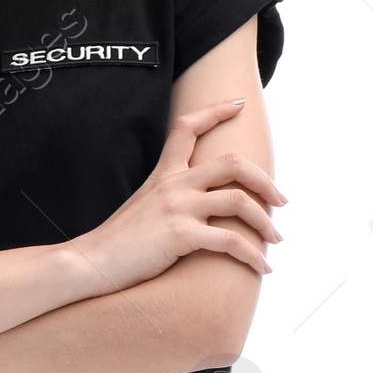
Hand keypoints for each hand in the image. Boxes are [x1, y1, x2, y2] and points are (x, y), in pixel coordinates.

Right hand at [69, 100, 285, 296]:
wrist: (90, 263)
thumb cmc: (117, 243)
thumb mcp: (143, 207)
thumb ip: (168, 198)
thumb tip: (195, 207)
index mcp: (164, 174)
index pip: (188, 127)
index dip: (215, 110)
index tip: (239, 104)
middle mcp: (174, 184)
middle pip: (233, 164)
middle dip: (265, 181)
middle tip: (281, 201)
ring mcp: (177, 208)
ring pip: (239, 201)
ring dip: (265, 222)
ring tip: (276, 239)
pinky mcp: (180, 235)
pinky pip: (230, 241)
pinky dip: (252, 255)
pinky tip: (261, 269)